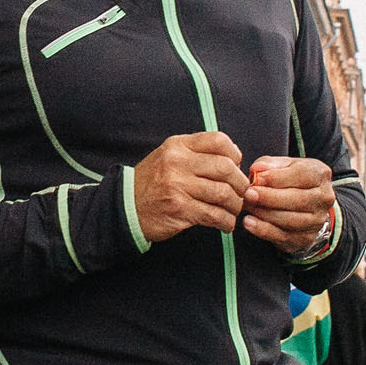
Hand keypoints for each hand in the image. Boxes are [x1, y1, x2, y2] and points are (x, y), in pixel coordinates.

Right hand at [131, 132, 248, 241]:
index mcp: (177, 146)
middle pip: (226, 168)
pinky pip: (214, 215)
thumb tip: (235, 159)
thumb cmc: (152, 182)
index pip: (218, 141)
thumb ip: (197, 153)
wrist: (125, 207)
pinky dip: (226, 222)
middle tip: (241, 193)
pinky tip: (225, 224)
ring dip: (235, 205)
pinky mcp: (180, 209)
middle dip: (240, 184)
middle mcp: (177, 162)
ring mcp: (178, 186)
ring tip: (232, 210)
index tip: (236, 166)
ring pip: (223, 193)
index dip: (235, 154)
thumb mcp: (168, 157)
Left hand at [243, 155, 335, 253]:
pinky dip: (263, 230)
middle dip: (270, 197)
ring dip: (265, 213)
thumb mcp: (280, 166)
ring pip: (291, 219)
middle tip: (248, 194)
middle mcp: (324, 198)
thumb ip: (268, 165)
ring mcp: (317, 220)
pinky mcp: (306, 237)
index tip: (258, 179)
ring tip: (247, 206)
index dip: (277, 178)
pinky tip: (249, 222)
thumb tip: (257, 170)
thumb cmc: (288, 180)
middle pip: (298, 199)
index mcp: (320, 174)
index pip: (302, 175)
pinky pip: (283, 235)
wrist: (302, 207)